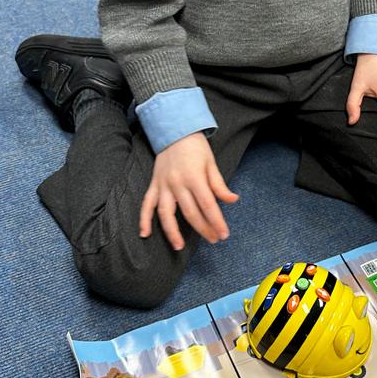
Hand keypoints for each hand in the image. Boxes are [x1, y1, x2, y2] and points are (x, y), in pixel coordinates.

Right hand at [139, 131, 237, 249]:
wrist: (174, 131)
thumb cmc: (196, 147)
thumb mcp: (211, 163)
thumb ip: (219, 185)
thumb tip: (232, 200)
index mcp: (194, 177)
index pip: (208, 205)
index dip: (217, 222)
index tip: (224, 234)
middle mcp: (177, 183)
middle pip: (190, 213)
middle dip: (203, 229)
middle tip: (213, 240)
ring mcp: (163, 185)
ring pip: (166, 213)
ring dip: (172, 232)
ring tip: (179, 246)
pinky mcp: (153, 185)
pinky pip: (146, 204)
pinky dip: (144, 219)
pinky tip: (144, 233)